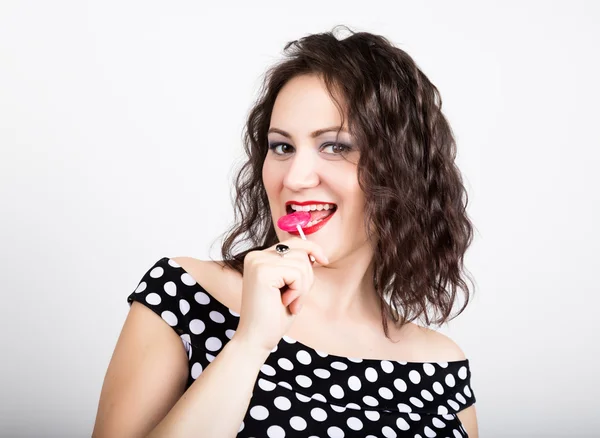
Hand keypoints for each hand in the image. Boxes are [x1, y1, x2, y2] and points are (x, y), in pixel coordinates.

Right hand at [233, 238, 328, 353]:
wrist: (257, 338)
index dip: (312, 248)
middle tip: (295, 299)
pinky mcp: (262, 271)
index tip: (324, 260)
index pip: (292, 242)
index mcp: (260, 257)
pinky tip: (285, 302)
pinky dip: (298, 291)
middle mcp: (256, 256)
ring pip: (301, 263)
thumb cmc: (273, 316)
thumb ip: (295, 266)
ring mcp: (258, 262)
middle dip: (306, 277)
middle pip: (300, 252)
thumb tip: (313, 252)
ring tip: (289, 302)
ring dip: (302, 288)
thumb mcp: (289, 286)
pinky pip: (297, 273)